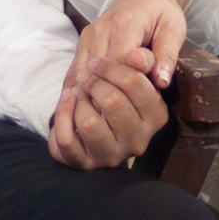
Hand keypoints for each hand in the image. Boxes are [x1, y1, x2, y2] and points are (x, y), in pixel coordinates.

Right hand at [47, 0, 185, 168]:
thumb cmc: (163, 13)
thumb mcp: (174, 29)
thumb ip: (167, 54)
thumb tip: (161, 82)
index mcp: (126, 23)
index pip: (119, 63)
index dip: (122, 90)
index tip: (126, 114)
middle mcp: (102, 27)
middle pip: (97, 71)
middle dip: (101, 98)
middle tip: (105, 126)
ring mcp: (90, 33)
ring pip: (81, 71)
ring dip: (85, 97)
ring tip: (89, 123)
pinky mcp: (84, 39)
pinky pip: (76, 68)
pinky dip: (77, 89)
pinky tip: (78, 108)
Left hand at [48, 43, 171, 168]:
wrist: (99, 122)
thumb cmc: (120, 91)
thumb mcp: (136, 71)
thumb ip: (143, 59)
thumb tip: (137, 56)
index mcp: (157, 117)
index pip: (135, 82)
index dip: (110, 67)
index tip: (97, 62)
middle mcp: (139, 141)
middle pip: (112, 101)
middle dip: (93, 82)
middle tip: (86, 77)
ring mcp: (112, 156)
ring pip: (89, 123)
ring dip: (79, 101)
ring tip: (79, 93)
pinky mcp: (86, 164)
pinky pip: (67, 141)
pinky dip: (61, 115)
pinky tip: (67, 103)